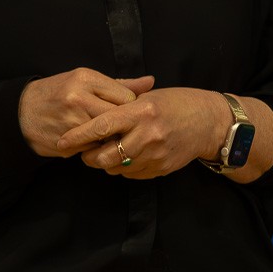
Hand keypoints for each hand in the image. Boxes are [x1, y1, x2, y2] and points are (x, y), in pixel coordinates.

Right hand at [18, 68, 154, 156]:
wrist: (20, 113)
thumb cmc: (58, 93)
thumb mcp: (85, 80)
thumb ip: (120, 84)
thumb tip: (151, 82)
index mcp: (85, 78)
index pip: (126, 97)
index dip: (132, 108)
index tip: (129, 112)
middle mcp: (78, 98)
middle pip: (118, 118)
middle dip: (124, 126)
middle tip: (125, 128)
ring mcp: (71, 122)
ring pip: (107, 136)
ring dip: (111, 139)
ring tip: (108, 135)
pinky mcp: (66, 142)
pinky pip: (92, 149)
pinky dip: (96, 148)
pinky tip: (91, 142)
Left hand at [58, 87, 224, 179]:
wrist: (210, 122)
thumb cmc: (178, 103)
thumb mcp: (150, 97)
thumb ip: (123, 108)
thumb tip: (94, 120)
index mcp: (141, 111)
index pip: (101, 126)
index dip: (78, 136)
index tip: (62, 141)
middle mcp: (147, 134)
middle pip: (104, 156)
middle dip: (89, 156)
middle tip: (85, 151)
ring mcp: (155, 154)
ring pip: (116, 168)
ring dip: (106, 163)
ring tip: (107, 152)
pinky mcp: (161, 168)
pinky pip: (132, 174)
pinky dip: (124, 168)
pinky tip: (128, 156)